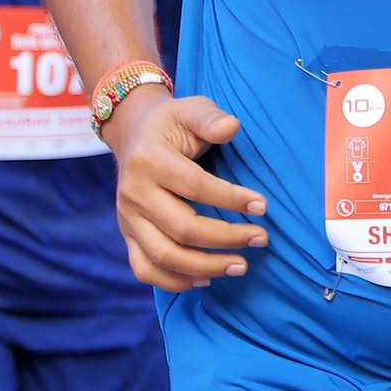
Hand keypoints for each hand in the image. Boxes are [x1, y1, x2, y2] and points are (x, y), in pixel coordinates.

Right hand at [99, 87, 270, 289]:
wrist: (133, 134)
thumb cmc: (172, 123)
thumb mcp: (191, 109)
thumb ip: (210, 118)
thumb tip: (232, 127)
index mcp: (149, 160)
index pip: (194, 186)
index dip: (230, 199)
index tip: (262, 206)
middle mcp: (134, 192)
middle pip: (181, 228)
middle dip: (226, 238)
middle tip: (261, 239)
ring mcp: (127, 218)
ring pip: (163, 256)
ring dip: (205, 267)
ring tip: (241, 266)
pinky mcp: (127, 235)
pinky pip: (145, 269)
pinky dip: (175, 281)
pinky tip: (206, 280)